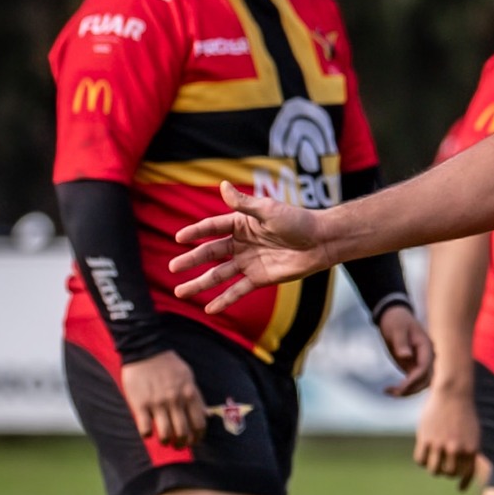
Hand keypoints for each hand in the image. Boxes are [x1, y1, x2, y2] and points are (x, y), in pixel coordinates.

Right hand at [120, 350, 207, 449]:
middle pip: (183, 433)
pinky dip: (147, 435)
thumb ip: (197, 397)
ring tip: (165, 440)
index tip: (194, 441)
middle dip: (182, 443)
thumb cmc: (169, 365)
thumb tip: (207, 415)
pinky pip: (145, 428)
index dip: (198, 437)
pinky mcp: (140, 404)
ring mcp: (158, 403)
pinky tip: (148, 432)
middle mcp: (176, 401)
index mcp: (190, 394)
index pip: (199, 424)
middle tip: (178, 445)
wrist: (145, 350)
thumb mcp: (189, 377)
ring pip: (166, 434)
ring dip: (166, 441)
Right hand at [169, 183, 331, 310]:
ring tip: (179, 292)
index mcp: (240, 223)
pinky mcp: (259, 279)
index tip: (179, 239)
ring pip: (219, 275)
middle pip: (210, 253)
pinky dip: (224, 300)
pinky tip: (208, 309)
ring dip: (200, 283)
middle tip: (172, 268)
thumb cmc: (297, 221)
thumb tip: (223, 185)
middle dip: (191, 261)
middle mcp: (241, 243)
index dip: (196, 233)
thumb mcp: (269, 210)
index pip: (212, 228)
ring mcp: (248, 262)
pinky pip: (238, 290)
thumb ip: (244, 204)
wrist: (321, 242)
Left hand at [376, 304, 433, 395]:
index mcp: (426, 347)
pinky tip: (390, 390)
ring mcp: (421, 363)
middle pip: (425, 380)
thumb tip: (406, 356)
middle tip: (393, 393)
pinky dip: (404, 388)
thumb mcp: (397, 329)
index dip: (414, 380)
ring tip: (389, 392)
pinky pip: (413, 382)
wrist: (395, 317)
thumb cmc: (397, 321)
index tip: (401, 387)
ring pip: (421, 384)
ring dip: (408, 391)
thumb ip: (401, 343)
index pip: (424, 368)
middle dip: (411, 389)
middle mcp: (427, 357)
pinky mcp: (414, 367)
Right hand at [412, 382, 479, 489]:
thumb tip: (462, 480)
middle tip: (443, 465)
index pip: (466, 474)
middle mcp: (456, 449)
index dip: (463, 482)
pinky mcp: (425, 438)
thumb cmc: (464, 414)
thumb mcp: (474, 434)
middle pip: (448, 474)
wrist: (453, 392)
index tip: (459, 489)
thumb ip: (469, 454)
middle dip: (446, 472)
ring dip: (433, 468)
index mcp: (471, 449)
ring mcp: (440, 444)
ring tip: (433, 460)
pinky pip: (420, 460)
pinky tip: (424, 454)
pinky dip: (422, 460)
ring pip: (434, 470)